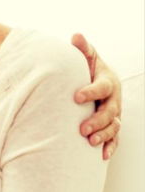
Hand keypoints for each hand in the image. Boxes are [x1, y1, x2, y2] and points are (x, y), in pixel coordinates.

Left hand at [71, 33, 121, 159]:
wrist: (95, 79)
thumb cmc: (87, 67)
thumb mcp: (86, 57)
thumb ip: (82, 48)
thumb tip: (76, 36)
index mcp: (107, 81)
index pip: (102, 87)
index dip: (90, 92)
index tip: (76, 97)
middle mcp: (114, 98)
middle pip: (110, 111)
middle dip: (97, 120)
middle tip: (82, 128)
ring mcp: (115, 113)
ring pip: (114, 126)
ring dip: (104, 135)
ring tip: (90, 141)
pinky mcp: (112, 125)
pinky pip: (115, 137)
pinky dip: (110, 146)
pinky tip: (102, 155)